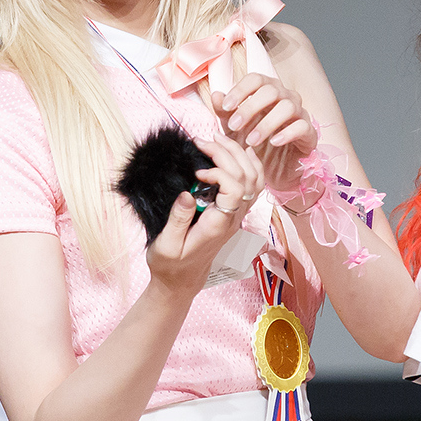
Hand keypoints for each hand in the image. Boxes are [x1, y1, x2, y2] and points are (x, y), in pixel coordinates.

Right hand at [145, 134, 262, 295]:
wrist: (181, 281)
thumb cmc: (170, 265)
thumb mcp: (166, 245)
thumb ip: (177, 220)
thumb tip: (189, 193)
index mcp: (218, 225)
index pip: (235, 189)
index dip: (220, 172)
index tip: (197, 171)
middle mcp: (234, 218)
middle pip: (247, 177)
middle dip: (227, 152)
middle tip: (203, 140)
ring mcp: (237, 215)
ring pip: (255, 178)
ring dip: (239, 154)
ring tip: (217, 140)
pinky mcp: (234, 212)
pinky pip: (253, 185)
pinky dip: (249, 164)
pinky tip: (237, 152)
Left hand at [213, 74, 316, 194]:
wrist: (272, 168)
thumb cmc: (253, 141)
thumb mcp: (233, 129)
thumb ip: (224, 112)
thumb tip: (216, 95)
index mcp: (267, 90)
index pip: (256, 79)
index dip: (240, 90)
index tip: (226, 107)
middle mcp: (286, 97)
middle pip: (271, 90)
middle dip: (250, 108)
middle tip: (234, 125)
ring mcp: (300, 113)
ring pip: (287, 107)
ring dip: (266, 123)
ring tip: (251, 141)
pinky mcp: (309, 133)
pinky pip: (302, 126)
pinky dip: (287, 133)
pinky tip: (274, 142)